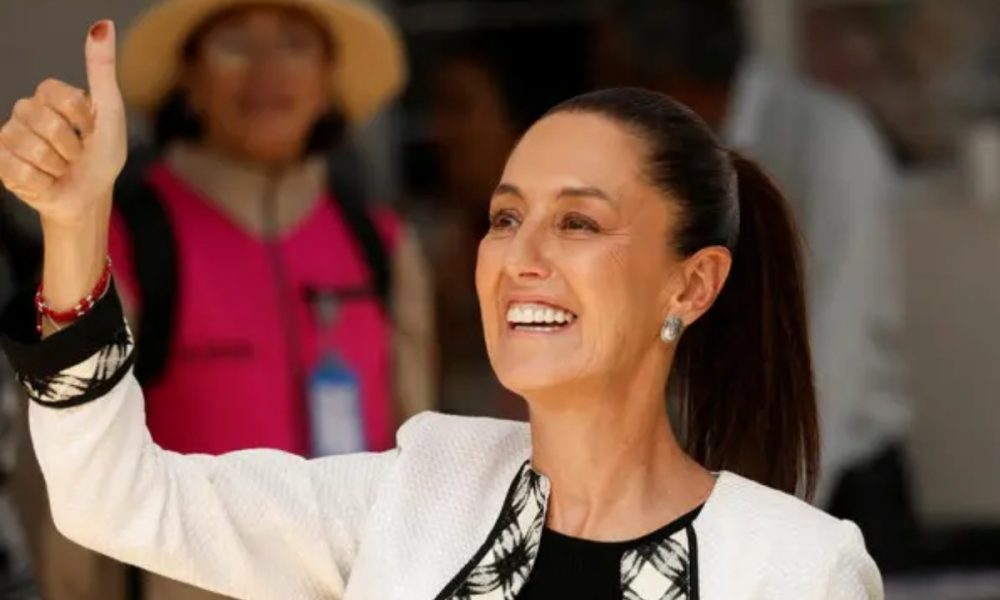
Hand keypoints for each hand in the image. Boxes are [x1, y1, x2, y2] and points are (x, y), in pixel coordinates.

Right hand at [0, 20, 125, 226]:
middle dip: (72, 146)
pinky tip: (47, 180)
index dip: (81, 117)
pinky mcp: (2, 165)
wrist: (90, 195)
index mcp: (48, 95)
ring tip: (62, 167)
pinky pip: (21, 172)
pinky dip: (44, 182)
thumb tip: (103, 25)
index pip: (56, 93)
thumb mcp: (110, 111)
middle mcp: (24, 111)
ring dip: (58, 166)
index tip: (91, 129)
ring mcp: (9, 137)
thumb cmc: (102, 155)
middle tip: (76, 154)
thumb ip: (102, 69)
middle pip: (45, 123)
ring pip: (32, 149)